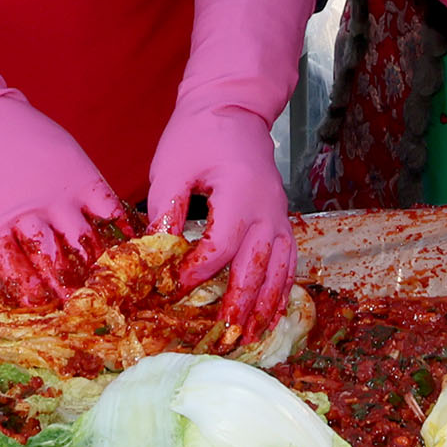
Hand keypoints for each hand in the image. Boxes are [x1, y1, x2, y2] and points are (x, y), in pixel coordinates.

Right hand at [0, 93, 123, 302]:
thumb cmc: (21, 130)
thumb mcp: (65, 151)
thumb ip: (83, 183)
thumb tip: (102, 211)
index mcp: (82, 180)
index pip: (114, 219)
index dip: (125, 246)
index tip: (135, 267)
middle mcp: (59, 201)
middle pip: (86, 246)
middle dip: (98, 275)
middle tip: (110, 300)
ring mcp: (26, 214)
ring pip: (52, 259)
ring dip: (65, 287)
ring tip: (77, 310)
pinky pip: (11, 262)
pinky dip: (24, 285)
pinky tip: (35, 302)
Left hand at [148, 109, 295, 336]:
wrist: (233, 107)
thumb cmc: (199, 133)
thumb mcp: (172, 166)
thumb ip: (167, 209)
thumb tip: (157, 251)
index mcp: (239, 194)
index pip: (219, 247)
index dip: (196, 273)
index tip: (173, 290)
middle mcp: (266, 209)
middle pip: (255, 267)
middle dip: (239, 305)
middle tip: (224, 340)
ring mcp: (278, 214)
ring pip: (278, 269)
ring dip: (265, 305)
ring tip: (250, 337)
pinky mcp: (280, 217)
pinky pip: (288, 259)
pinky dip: (281, 289)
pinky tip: (271, 312)